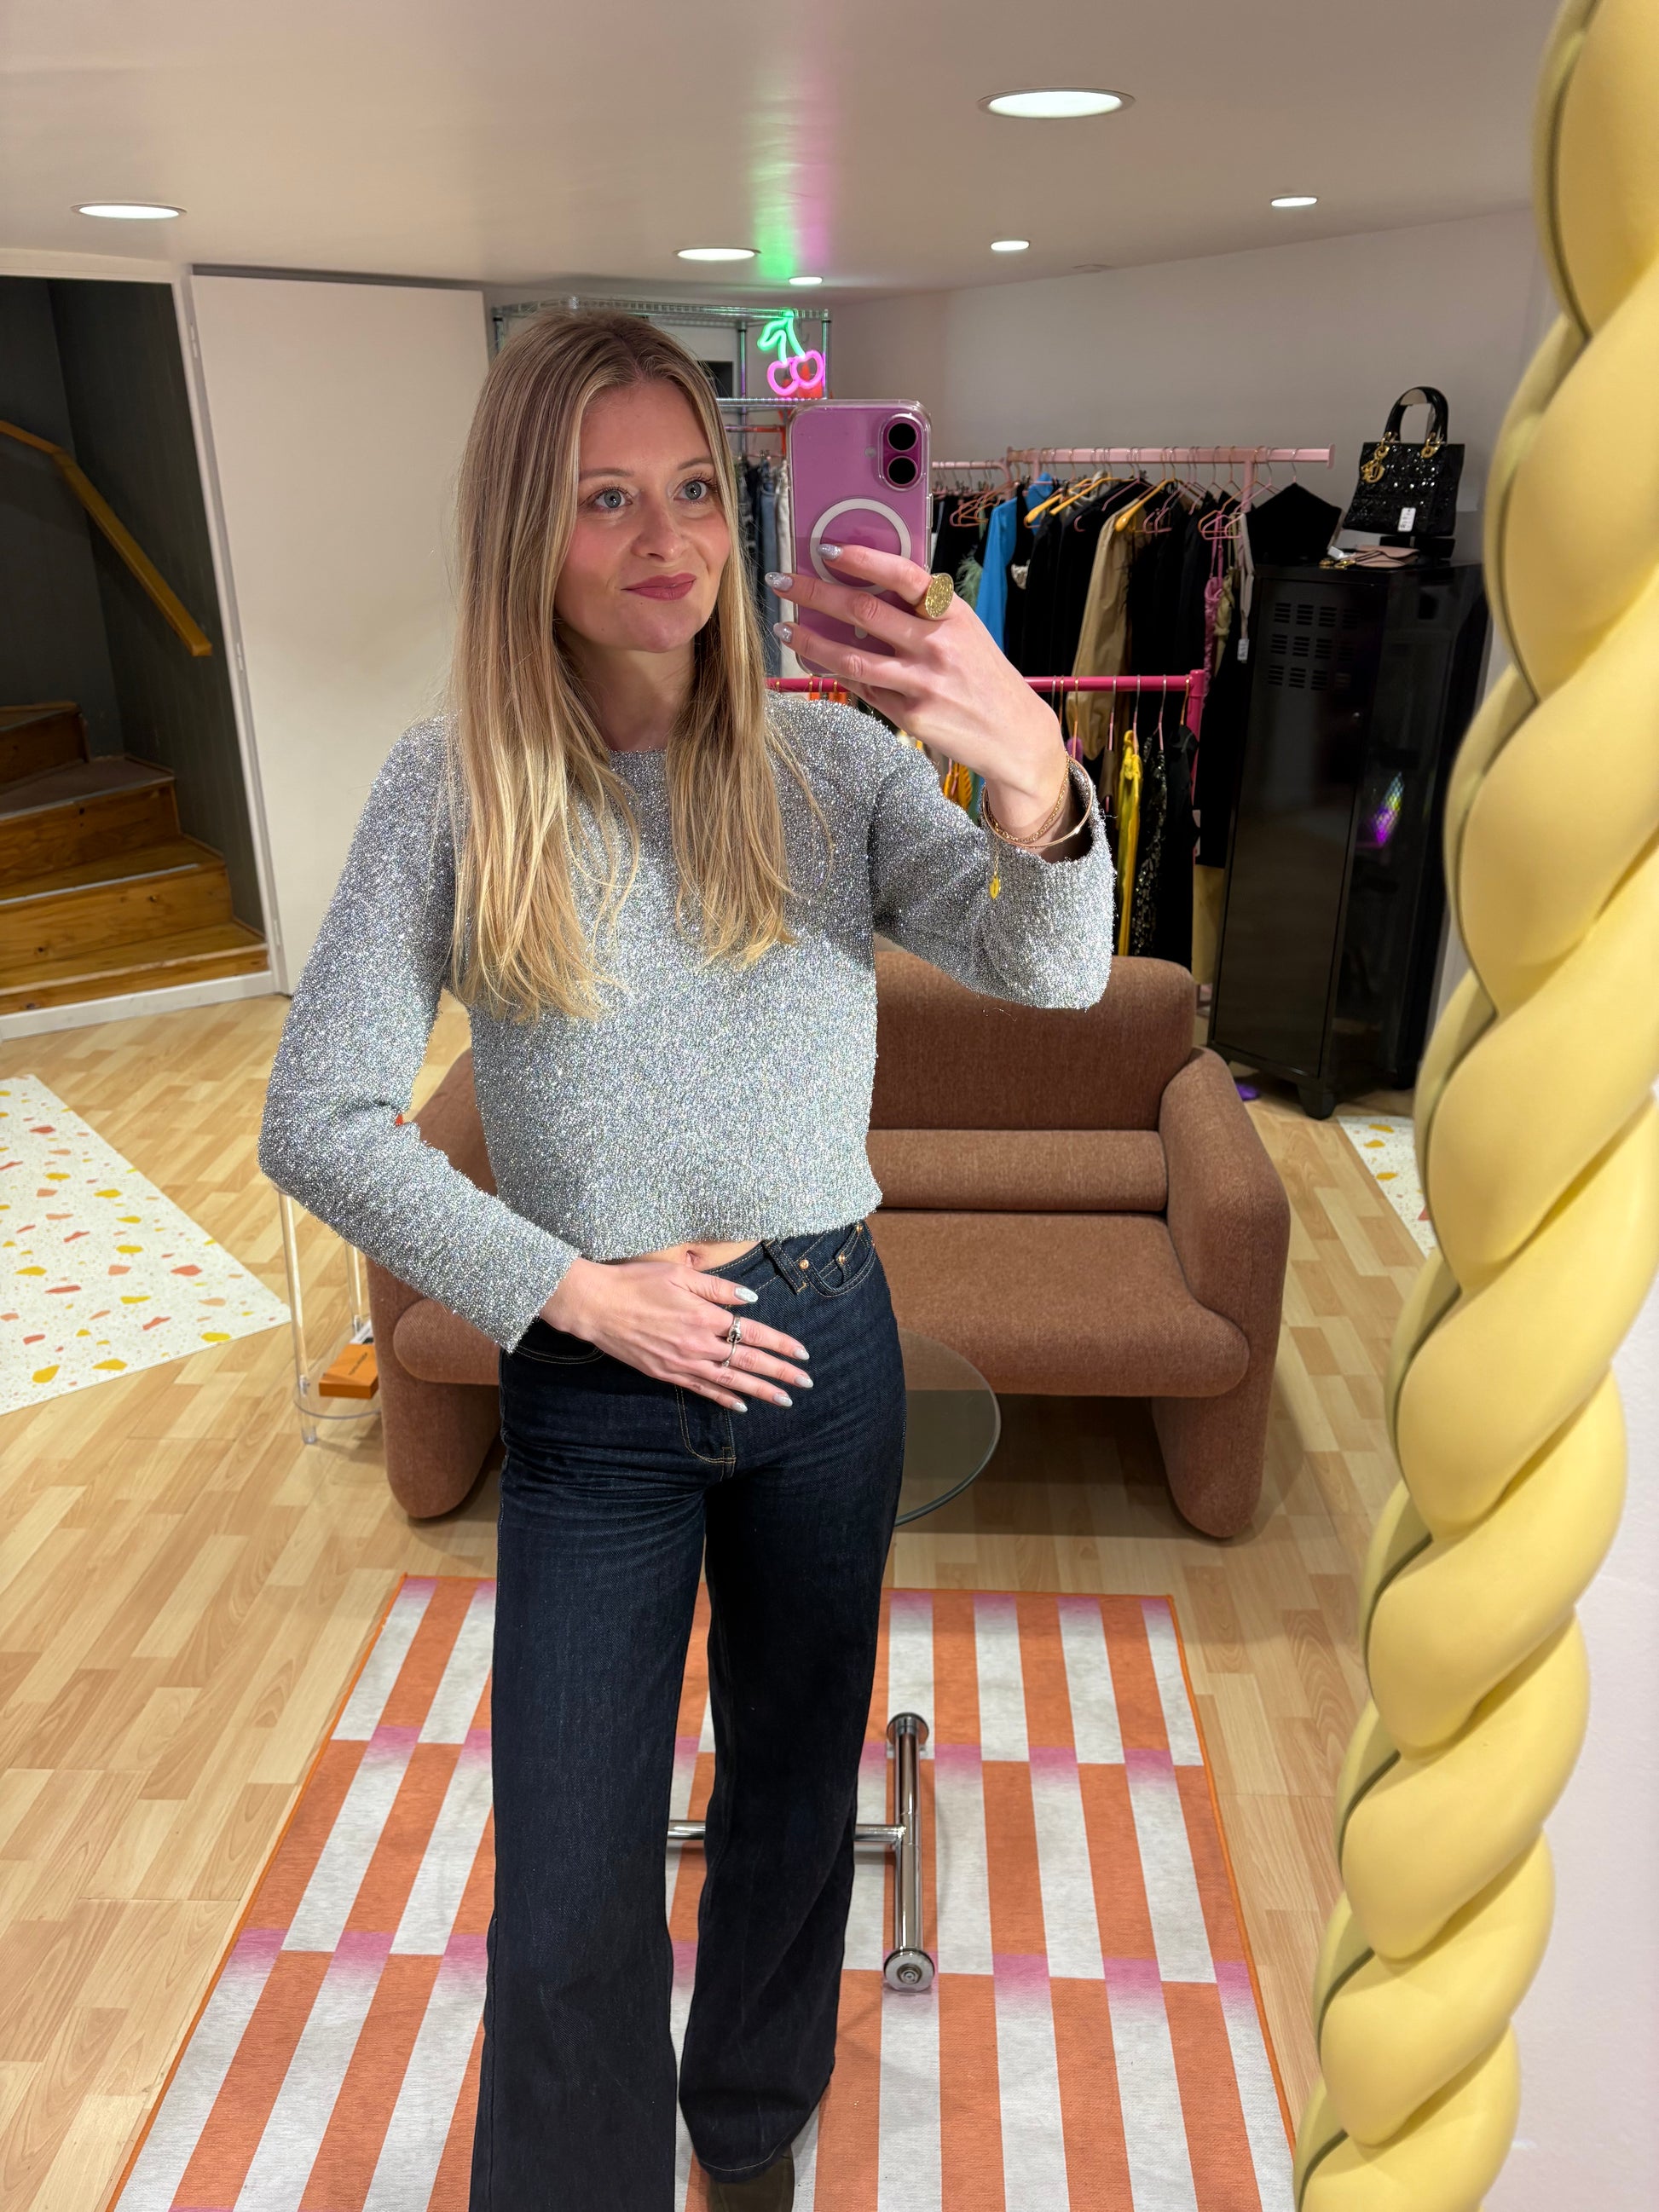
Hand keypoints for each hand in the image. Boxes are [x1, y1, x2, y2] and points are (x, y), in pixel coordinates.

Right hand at [539, 1255, 812, 1411]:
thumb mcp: (679, 1274)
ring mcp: (682, 1362)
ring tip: (784, 1400)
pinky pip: (702, 1389)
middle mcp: (698, 1344)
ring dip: (759, 1391)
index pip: (752, 1333)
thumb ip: (718, 1288)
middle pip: (747, 1361)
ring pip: (729, 1380)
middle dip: (780, 1373)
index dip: (780, 1344)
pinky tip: (740, 1404)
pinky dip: (723, 1397)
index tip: (803, 1354)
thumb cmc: (636, 1282)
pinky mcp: (666, 1373)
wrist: (597, 1306)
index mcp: (704, 1316)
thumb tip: (750, 1298)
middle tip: (806, 1384)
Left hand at [769, 541, 1074, 830]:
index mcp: (951, 613)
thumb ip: (921, 613)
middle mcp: (937, 643)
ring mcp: (922, 681)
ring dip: (809, 641)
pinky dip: (833, 673)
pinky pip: (862, 688)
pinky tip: (812, 662)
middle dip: (814, 593)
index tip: (825, 550)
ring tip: (784, 629)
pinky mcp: (910, 715)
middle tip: (783, 583)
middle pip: (862, 610)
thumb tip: (864, 588)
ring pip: (851, 656)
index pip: (901, 574)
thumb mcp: (964, 631)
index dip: (861, 558)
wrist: (1014, 734)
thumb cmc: (983, 676)